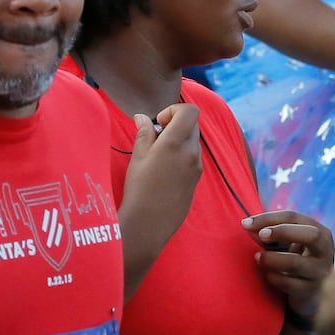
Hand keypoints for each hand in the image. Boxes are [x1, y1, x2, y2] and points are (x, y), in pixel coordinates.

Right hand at [123, 102, 201, 235]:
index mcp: (176, 142)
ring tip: (158, 155)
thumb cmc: (139, 188)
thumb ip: (143, 132)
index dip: (174, 110)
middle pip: (192, 124)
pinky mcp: (196, 179)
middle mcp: (191, 153)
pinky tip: (165, 169)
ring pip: (193, 141)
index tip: (159, 123)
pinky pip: (193, 157)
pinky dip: (182, 154)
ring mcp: (197, 167)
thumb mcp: (138, 156)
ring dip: (179, 140)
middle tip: (156, 138)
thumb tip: (142, 117)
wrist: (148, 224)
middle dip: (176, 124)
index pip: (190, 111)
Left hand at [244, 210, 334, 320]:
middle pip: (310, 235)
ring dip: (271, 258)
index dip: (268, 218)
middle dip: (282, 231)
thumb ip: (270, 234)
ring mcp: (320, 272)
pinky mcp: (312, 291)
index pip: (294, 217)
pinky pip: (289, 284)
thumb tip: (248, 227)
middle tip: (260, 235)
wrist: (312, 293)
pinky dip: (274, 277)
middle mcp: (325, 251)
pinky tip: (267, 275)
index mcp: (320, 232)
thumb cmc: (297, 260)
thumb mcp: (289, 244)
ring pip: (296, 263)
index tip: (246, 223)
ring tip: (258, 258)